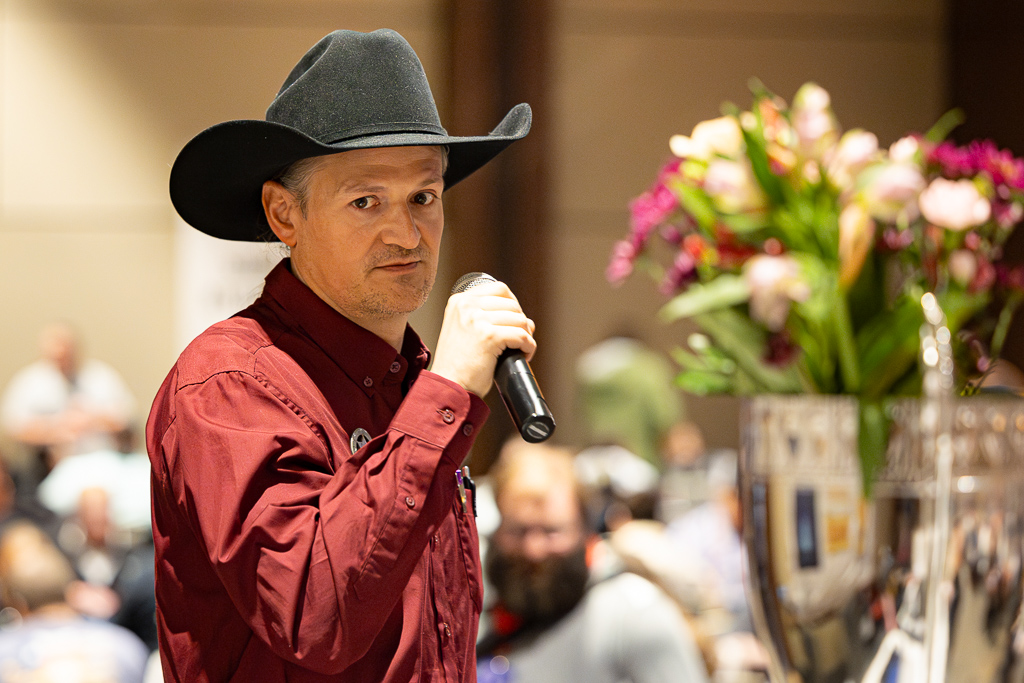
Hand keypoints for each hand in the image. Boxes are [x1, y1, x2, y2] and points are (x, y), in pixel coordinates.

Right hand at [430, 279, 535, 396]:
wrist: (448, 386)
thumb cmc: (459, 365)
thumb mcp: (467, 331)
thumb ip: (490, 319)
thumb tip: (528, 321)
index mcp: (459, 301)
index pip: (499, 289)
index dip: (513, 305)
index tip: (513, 323)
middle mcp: (466, 305)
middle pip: (512, 304)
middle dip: (521, 323)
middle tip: (519, 341)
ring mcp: (477, 320)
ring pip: (519, 319)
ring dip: (526, 336)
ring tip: (520, 350)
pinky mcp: (488, 336)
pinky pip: (521, 335)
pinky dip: (528, 346)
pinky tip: (524, 355)